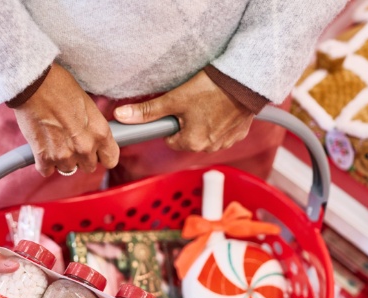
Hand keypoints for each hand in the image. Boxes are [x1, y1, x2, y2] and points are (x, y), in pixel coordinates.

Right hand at [13, 63, 119, 176]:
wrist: (33, 83)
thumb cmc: (60, 87)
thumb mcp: (88, 106)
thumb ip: (92, 128)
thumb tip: (92, 138)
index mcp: (100, 133)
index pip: (111, 160)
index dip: (103, 156)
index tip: (97, 152)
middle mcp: (85, 147)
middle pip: (89, 167)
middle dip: (81, 157)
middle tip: (71, 141)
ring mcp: (64, 155)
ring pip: (68, 169)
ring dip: (62, 159)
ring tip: (54, 140)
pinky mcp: (44, 157)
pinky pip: (47, 170)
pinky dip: (44, 162)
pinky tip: (43, 146)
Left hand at [114, 70, 252, 152]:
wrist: (245, 81)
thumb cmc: (210, 89)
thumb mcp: (175, 99)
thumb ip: (148, 111)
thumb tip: (122, 116)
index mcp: (191, 143)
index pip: (171, 140)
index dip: (172, 124)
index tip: (177, 111)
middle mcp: (209, 148)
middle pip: (189, 138)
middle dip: (189, 124)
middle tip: (194, 104)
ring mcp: (226, 142)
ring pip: (207, 135)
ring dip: (206, 123)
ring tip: (209, 104)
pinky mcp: (239, 134)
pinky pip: (224, 132)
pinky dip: (221, 122)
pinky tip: (222, 107)